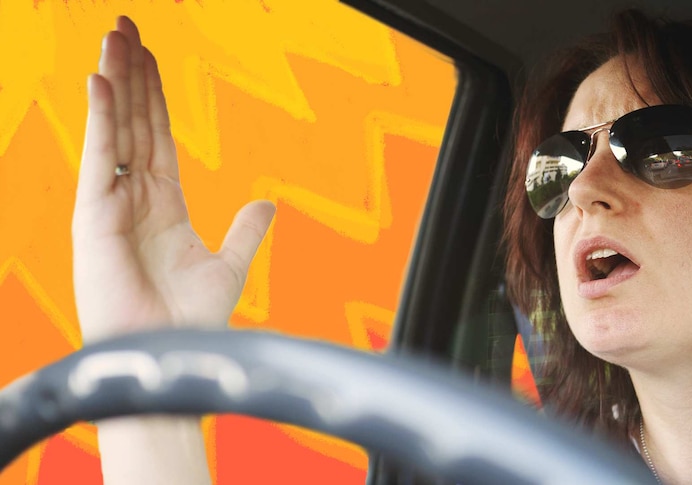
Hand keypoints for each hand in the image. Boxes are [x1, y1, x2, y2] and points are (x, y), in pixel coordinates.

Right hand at [72, 16, 274, 342]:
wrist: (170, 353)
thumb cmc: (191, 320)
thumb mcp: (229, 265)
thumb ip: (246, 230)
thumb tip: (269, 201)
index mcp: (164, 204)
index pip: (158, 135)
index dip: (155, 94)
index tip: (151, 56)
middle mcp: (133, 197)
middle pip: (133, 121)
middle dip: (131, 73)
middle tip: (125, 27)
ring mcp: (111, 203)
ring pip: (114, 128)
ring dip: (114, 81)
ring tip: (115, 37)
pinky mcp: (93, 215)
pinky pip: (97, 155)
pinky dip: (99, 117)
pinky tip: (101, 80)